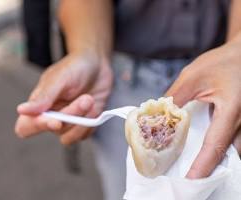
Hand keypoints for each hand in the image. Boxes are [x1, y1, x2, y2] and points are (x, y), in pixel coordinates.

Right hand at [15, 53, 112, 144]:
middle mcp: (52, 115)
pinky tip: (95, 107)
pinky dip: (92, 124)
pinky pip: (85, 135)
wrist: (98, 65)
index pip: (26, 126)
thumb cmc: (75, 67)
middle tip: (85, 98)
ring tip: (90, 100)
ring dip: (83, 121)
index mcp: (39, 103)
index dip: (38, 127)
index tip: (57, 121)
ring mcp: (69, 121)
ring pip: (70, 136)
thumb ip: (44, 96)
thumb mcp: (60, 78)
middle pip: (56, 129)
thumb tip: (22, 110)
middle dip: (72, 114)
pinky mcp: (84, 123)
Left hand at [166, 40, 240, 178]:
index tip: (191, 180)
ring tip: (193, 166)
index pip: (215, 145)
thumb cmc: (221, 63)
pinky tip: (204, 150)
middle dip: (207, 168)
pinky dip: (218, 149)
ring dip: (214, 160)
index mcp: (231, 110)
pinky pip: (233, 142)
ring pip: (231, 150)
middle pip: (225, 154)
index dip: (202, 166)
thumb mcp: (193, 77)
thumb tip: (159, 116)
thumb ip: (175, 97)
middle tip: (188, 177)